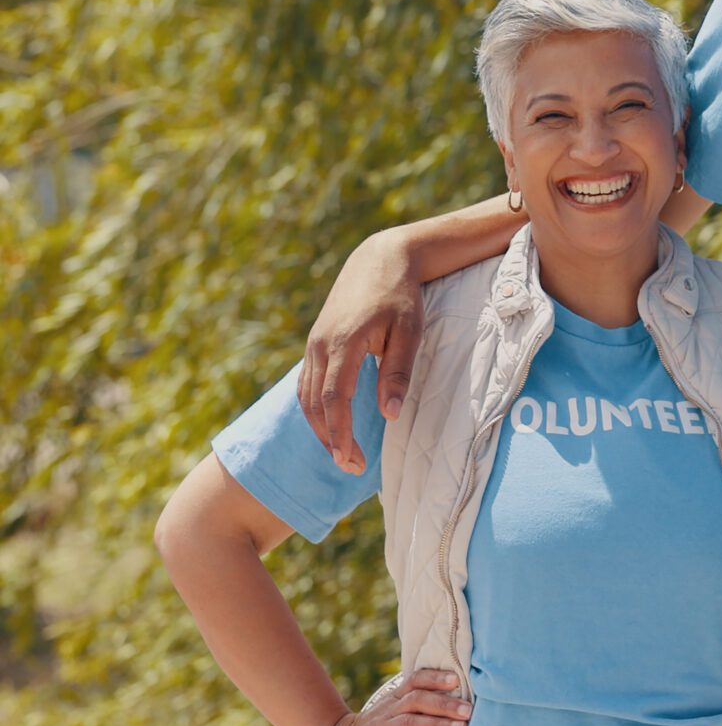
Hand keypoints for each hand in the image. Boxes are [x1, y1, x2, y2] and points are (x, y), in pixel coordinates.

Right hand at [299, 234, 424, 472]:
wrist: (379, 259)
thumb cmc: (401, 296)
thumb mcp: (410, 332)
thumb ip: (399, 372)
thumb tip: (390, 414)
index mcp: (343, 343)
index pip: (334, 399)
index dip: (340, 433)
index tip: (351, 460)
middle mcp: (321, 345)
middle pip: (314, 404)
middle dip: (330, 439)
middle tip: (351, 466)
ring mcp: (314, 343)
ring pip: (306, 395)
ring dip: (320, 427)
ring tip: (342, 452)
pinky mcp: (316, 342)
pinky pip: (307, 383)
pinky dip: (316, 408)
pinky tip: (332, 423)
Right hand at [314, 669, 470, 725]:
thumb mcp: (392, 708)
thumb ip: (417, 700)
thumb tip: (456, 695)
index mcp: (395, 699)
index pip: (416, 680)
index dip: (435, 678)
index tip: (457, 680)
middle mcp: (388, 712)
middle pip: (417, 700)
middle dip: (444, 704)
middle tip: (468, 710)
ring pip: (408, 724)